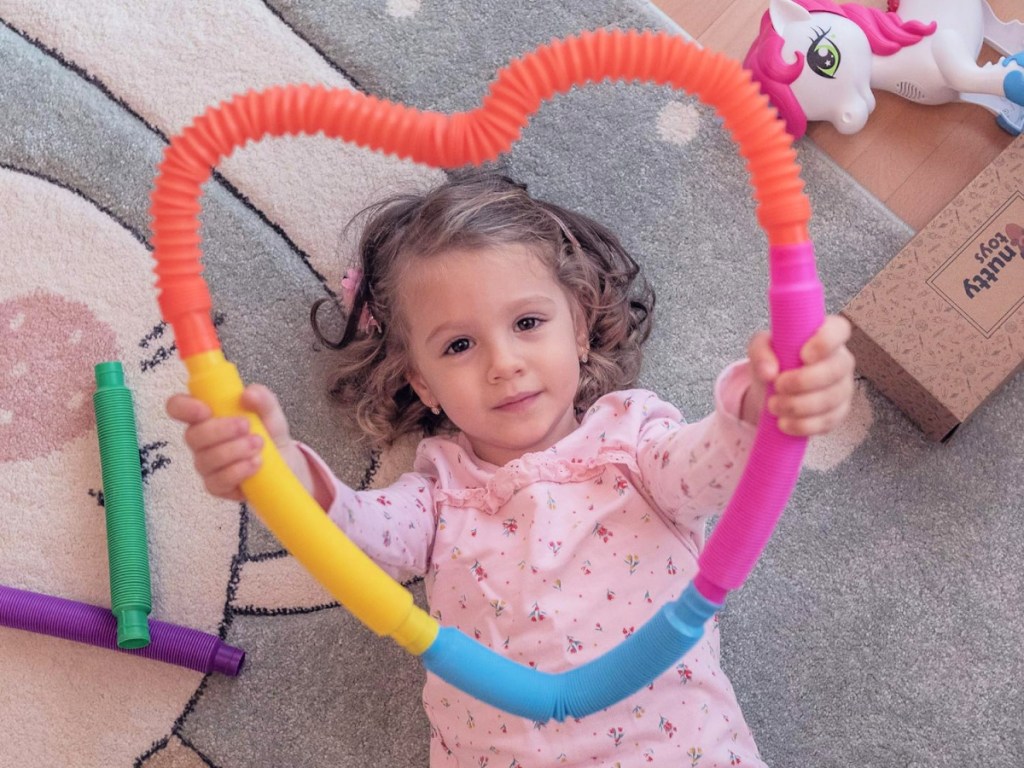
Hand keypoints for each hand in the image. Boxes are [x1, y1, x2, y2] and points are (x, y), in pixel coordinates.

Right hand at [166, 384, 310, 501]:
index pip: (178, 407)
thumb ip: (262, 398)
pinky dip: (239, 471)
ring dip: (234, 450)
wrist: (285, 463)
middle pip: (192, 436)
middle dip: (220, 430)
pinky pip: (218, 481)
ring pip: (207, 459)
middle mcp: (201, 441)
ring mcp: (207, 465)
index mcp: (207, 416)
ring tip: (258, 444)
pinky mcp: (217, 486)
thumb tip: (248, 393)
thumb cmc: (268, 433)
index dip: (184, 407)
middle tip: (246, 426)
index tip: (206, 410)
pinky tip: (256, 464)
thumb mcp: (271, 412)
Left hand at [741, 315, 854, 435]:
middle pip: (837, 369)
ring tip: (773, 405)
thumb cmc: (773, 360)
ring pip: (831, 398)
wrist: (772, 389)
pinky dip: (802, 425)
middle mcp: (840, 360)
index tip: (803, 355)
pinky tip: (784, 423)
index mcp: (826, 336)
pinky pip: (827, 422)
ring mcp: (842, 388)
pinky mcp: (838, 413)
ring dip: (799, 405)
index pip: (840, 329)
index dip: (825, 342)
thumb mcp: (760, 348)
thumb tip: (768, 372)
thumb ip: (760, 351)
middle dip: (804, 381)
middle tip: (778, 385)